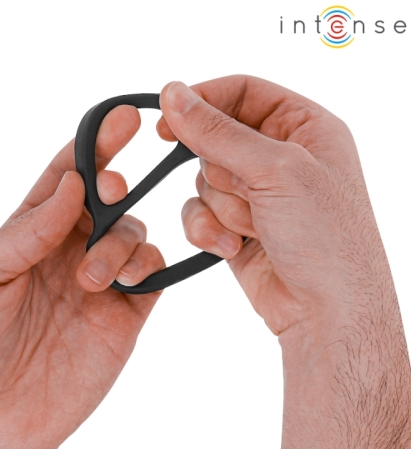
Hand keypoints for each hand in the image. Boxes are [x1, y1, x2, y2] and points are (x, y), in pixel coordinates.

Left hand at [0, 105, 163, 448]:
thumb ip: (24, 230)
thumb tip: (73, 186)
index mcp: (30, 235)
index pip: (65, 180)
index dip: (91, 147)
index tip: (120, 120)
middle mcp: (69, 251)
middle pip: (106, 200)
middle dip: (114, 185)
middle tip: (111, 190)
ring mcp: (101, 281)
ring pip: (132, 233)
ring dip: (119, 242)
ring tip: (91, 279)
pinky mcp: (126, 313)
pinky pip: (153, 274)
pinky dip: (148, 266)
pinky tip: (127, 281)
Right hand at [158, 77, 410, 448]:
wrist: (325, 311)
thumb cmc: (325, 239)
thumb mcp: (275, 170)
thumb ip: (218, 132)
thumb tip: (173, 94)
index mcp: (304, 127)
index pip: (243, 92)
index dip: (204, 99)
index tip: (168, 114)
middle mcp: (280, 157)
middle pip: (216, 139)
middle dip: (221, 171)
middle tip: (245, 191)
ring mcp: (256, 193)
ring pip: (203, 180)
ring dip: (219, 207)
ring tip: (251, 228)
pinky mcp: (235, 225)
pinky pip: (198, 212)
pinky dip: (208, 229)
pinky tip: (232, 247)